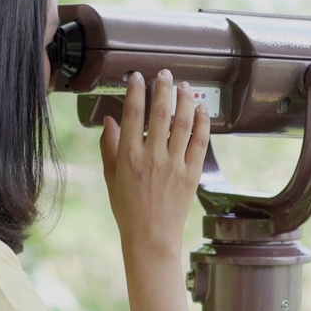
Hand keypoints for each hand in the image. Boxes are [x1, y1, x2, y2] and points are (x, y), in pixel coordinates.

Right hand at [100, 69, 209, 253]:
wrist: (151, 237)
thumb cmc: (127, 208)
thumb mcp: (111, 177)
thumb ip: (109, 146)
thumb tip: (109, 119)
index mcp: (129, 157)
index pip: (133, 115)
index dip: (136, 92)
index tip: (138, 76)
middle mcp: (152, 158)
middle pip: (161, 113)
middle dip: (163, 88)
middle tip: (165, 73)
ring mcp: (174, 165)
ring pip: (183, 123)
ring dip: (185, 100)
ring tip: (185, 86)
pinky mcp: (192, 174)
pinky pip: (200, 142)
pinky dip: (202, 123)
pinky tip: (201, 109)